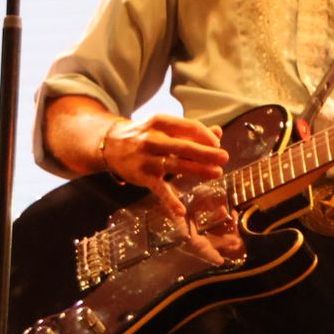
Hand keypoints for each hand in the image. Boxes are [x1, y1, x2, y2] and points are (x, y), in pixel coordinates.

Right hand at [97, 114, 233, 264]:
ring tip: (216, 173)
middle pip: (185, 146)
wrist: (109, 144)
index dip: (206, 136)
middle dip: (207, 153)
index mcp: (160, 122)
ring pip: (176, 165)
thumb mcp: (163, 127)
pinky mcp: (142, 177)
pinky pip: (159, 190)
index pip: (189, 127)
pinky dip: (170, 201)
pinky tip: (182, 211)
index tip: (217, 144)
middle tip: (224, 158)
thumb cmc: (143, 134)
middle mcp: (153, 139)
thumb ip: (189, 131)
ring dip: (198, 170)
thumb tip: (218, 133)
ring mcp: (147, 159)